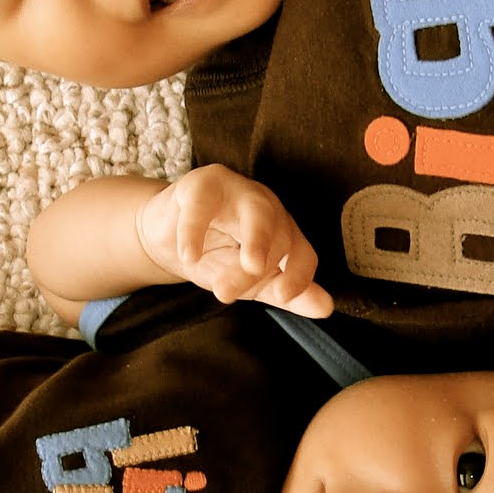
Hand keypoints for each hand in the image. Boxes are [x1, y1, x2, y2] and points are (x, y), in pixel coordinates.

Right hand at [136, 167, 332, 317]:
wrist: (168, 238)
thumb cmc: (216, 256)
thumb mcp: (251, 282)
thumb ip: (286, 294)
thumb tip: (326, 308)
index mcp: (283, 233)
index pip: (303, 254)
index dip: (299, 274)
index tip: (284, 295)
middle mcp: (267, 209)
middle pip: (281, 232)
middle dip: (269, 259)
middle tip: (254, 276)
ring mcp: (237, 192)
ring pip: (256, 211)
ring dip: (254, 238)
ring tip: (246, 266)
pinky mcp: (202, 184)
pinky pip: (203, 204)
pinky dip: (196, 230)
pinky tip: (190, 256)